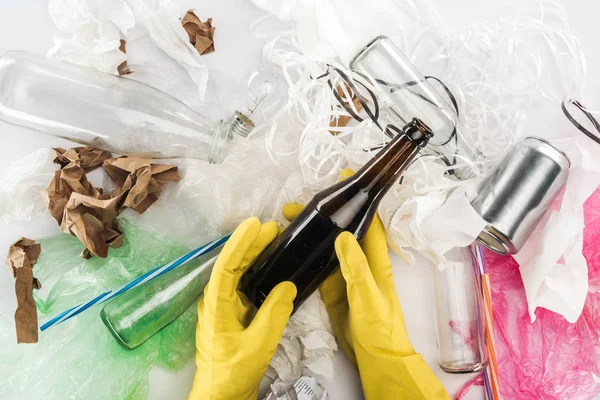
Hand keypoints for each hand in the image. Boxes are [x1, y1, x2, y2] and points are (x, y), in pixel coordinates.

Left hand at [188, 217, 296, 399]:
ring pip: (238, 275)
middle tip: (272, 228)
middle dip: (251, 245)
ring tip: (272, 240)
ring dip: (254, 257)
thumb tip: (287, 286)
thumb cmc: (234, 371)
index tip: (255, 224)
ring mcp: (224, 309)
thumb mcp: (258, 343)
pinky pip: (244, 288)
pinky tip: (269, 268)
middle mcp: (217, 301)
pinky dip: (256, 274)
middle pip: (233, 265)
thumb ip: (274, 313)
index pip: (227, 264)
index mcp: (216, 304)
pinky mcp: (233, 317)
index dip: (240, 242)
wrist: (221, 395)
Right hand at [283, 169, 448, 399]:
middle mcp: (360, 261)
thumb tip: (342, 236)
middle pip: (341, 230)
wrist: (376, 357)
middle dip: (323, 214)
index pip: (367, 222)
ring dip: (311, 232)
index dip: (358, 200)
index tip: (344, 179)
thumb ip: (356, 267)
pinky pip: (319, 266)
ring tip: (287, 222)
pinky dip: (307, 254)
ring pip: (327, 246)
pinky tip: (292, 248)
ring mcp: (345, 275)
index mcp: (374, 259)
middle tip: (294, 207)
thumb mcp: (368, 295)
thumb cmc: (380, 326)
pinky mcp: (333, 289)